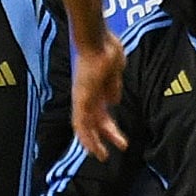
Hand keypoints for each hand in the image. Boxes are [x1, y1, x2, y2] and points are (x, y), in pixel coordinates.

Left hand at [72, 29, 127, 161]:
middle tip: (106, 154)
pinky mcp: (80, 98)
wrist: (97, 39)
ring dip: (93, 143)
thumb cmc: (107, 48)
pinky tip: (92, 148)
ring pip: (84, 126)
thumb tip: (113, 103)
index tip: (114, 138)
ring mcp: (82, 97)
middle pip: (93, 122)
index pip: (98, 113)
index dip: (105, 128)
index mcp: (96, 89)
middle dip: (101, 139)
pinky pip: (80, 122)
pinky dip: (86, 137)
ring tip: (101, 156)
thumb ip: (113, 88)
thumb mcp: (115, 72)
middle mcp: (86, 95)